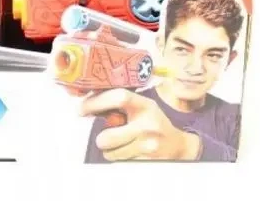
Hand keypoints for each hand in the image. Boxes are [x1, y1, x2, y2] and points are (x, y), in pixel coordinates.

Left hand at [79, 89, 201, 160]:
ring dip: (109, 151)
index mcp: (144, 105)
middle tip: (101, 138)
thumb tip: (88, 103)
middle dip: (100, 139)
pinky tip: (130, 151)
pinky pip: (123, 162)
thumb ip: (119, 104)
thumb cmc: (152, 122)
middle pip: (109, 136)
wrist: (177, 145)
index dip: (96, 102)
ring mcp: (148, 145)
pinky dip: (120, 158)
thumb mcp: (141, 106)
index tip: (82, 110)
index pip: (119, 97)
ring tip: (118, 144)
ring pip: (113, 153)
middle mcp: (147, 124)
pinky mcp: (149, 161)